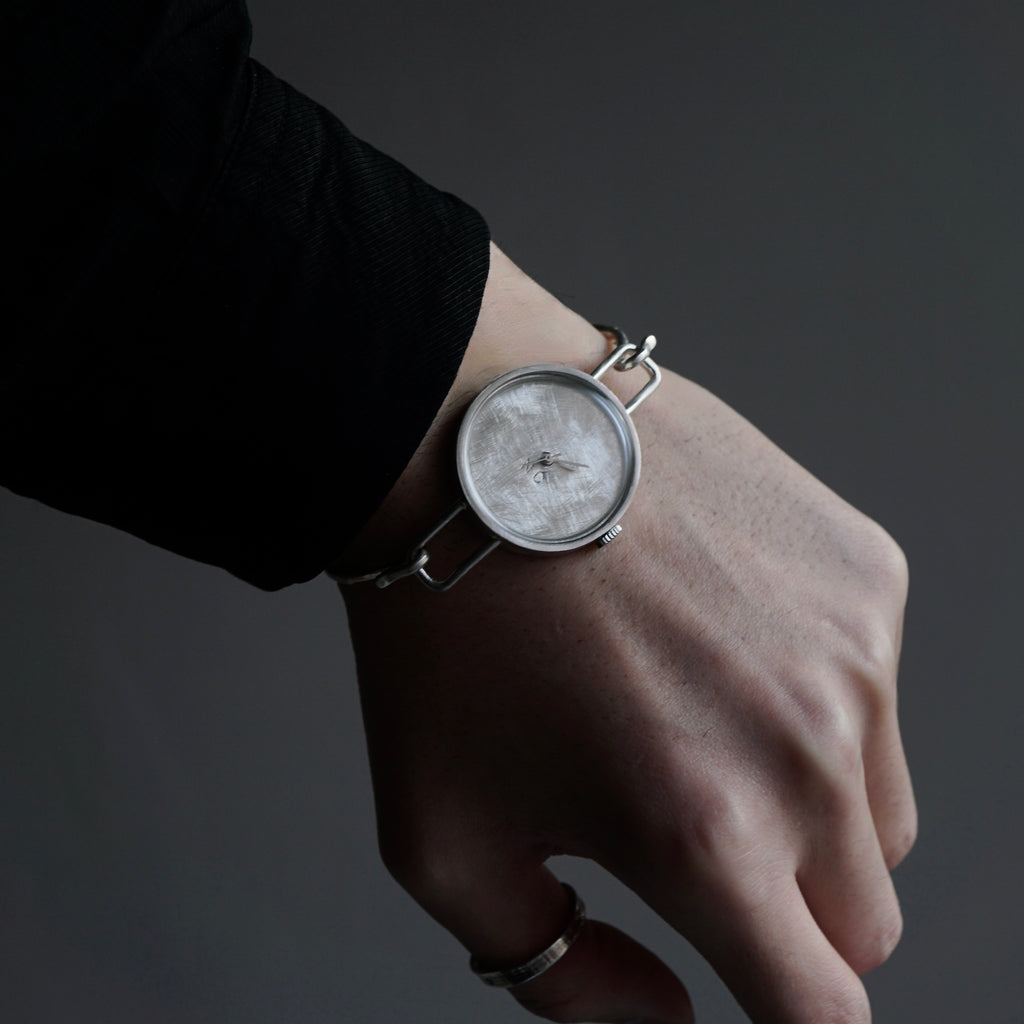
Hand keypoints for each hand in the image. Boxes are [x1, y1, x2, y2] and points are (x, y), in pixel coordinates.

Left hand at [339, 246, 914, 1023]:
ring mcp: (854, 648)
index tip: (750, 975)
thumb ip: (556, 971)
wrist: (483, 450)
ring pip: (877, 802)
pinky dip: (812, 688)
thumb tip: (669, 1012)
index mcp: (706, 835)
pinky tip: (719, 625)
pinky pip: (870, 685)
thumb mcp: (442, 839)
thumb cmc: (444, 635)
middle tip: (693, 825)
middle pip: (862, 914)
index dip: (789, 1014)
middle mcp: (809, 747)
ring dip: (808, 796)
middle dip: (789, 905)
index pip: (824, 1009)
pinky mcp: (866, 571)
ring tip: (696, 711)